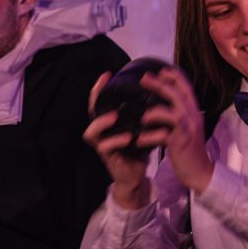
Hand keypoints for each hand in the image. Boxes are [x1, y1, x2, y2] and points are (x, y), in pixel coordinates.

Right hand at [84, 72, 151, 208]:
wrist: (137, 175)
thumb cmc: (138, 148)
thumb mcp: (141, 127)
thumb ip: (142, 113)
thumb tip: (157, 92)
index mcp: (109, 122)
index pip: (101, 101)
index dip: (100, 88)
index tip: (107, 73)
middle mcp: (102, 132)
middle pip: (91, 112)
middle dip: (95, 99)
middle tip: (105, 90)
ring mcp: (103, 145)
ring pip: (92, 132)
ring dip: (102, 122)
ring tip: (114, 116)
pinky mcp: (108, 158)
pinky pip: (106, 148)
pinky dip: (116, 141)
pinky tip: (128, 137)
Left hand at [137, 68, 211, 192]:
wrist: (200, 172)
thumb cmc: (190, 150)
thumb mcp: (187, 128)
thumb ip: (178, 116)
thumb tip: (161, 105)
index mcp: (194, 113)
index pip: (187, 89)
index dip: (175, 77)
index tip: (161, 70)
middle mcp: (193, 118)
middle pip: (178, 95)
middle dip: (160, 84)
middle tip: (144, 78)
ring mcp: (188, 130)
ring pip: (173, 113)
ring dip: (155, 111)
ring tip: (142, 115)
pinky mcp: (181, 144)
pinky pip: (165, 136)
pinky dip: (151, 136)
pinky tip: (140, 139)